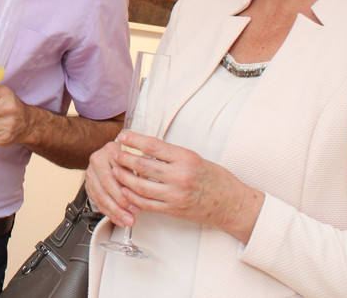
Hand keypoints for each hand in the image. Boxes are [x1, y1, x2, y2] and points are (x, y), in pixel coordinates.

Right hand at [85, 139, 139, 226]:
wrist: (110, 156)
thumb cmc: (128, 159)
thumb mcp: (136, 158)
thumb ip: (139, 169)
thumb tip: (147, 185)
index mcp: (110, 150)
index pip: (118, 169)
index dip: (128, 185)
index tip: (141, 197)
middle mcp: (97, 160)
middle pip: (107, 183)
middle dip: (121, 201)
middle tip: (134, 212)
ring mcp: (91, 173)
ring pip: (101, 196)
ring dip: (116, 211)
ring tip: (128, 220)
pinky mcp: (88, 186)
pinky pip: (97, 203)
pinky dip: (110, 214)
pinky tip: (120, 221)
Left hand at [109, 131, 264, 243]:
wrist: (232, 204)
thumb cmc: (216, 180)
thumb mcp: (196, 159)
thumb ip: (172, 155)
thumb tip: (146, 148)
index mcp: (186, 159)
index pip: (153, 146)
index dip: (134, 140)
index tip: (123, 136)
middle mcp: (180, 176)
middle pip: (142, 166)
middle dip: (124, 158)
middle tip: (114, 153)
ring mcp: (175, 195)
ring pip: (140, 186)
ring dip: (124, 178)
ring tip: (115, 171)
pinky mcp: (173, 210)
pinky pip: (146, 204)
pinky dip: (132, 197)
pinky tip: (125, 191)